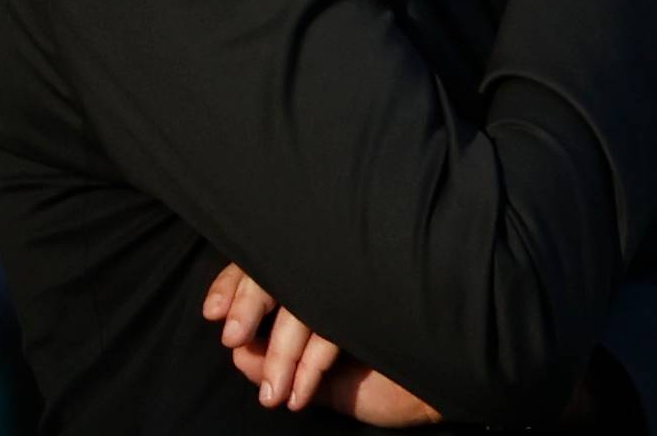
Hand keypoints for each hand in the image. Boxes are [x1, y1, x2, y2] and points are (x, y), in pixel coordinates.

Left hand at [202, 264, 440, 425]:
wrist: (443, 392)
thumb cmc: (388, 377)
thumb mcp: (325, 381)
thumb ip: (280, 363)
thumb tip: (239, 353)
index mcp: (323, 278)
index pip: (271, 262)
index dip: (237, 284)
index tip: (213, 314)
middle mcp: (340, 272)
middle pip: (285, 265)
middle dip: (252, 301)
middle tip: (233, 339)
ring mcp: (362, 283)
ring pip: (307, 298)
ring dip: (283, 351)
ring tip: (271, 394)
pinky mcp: (383, 300)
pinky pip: (336, 322)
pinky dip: (314, 362)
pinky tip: (300, 392)